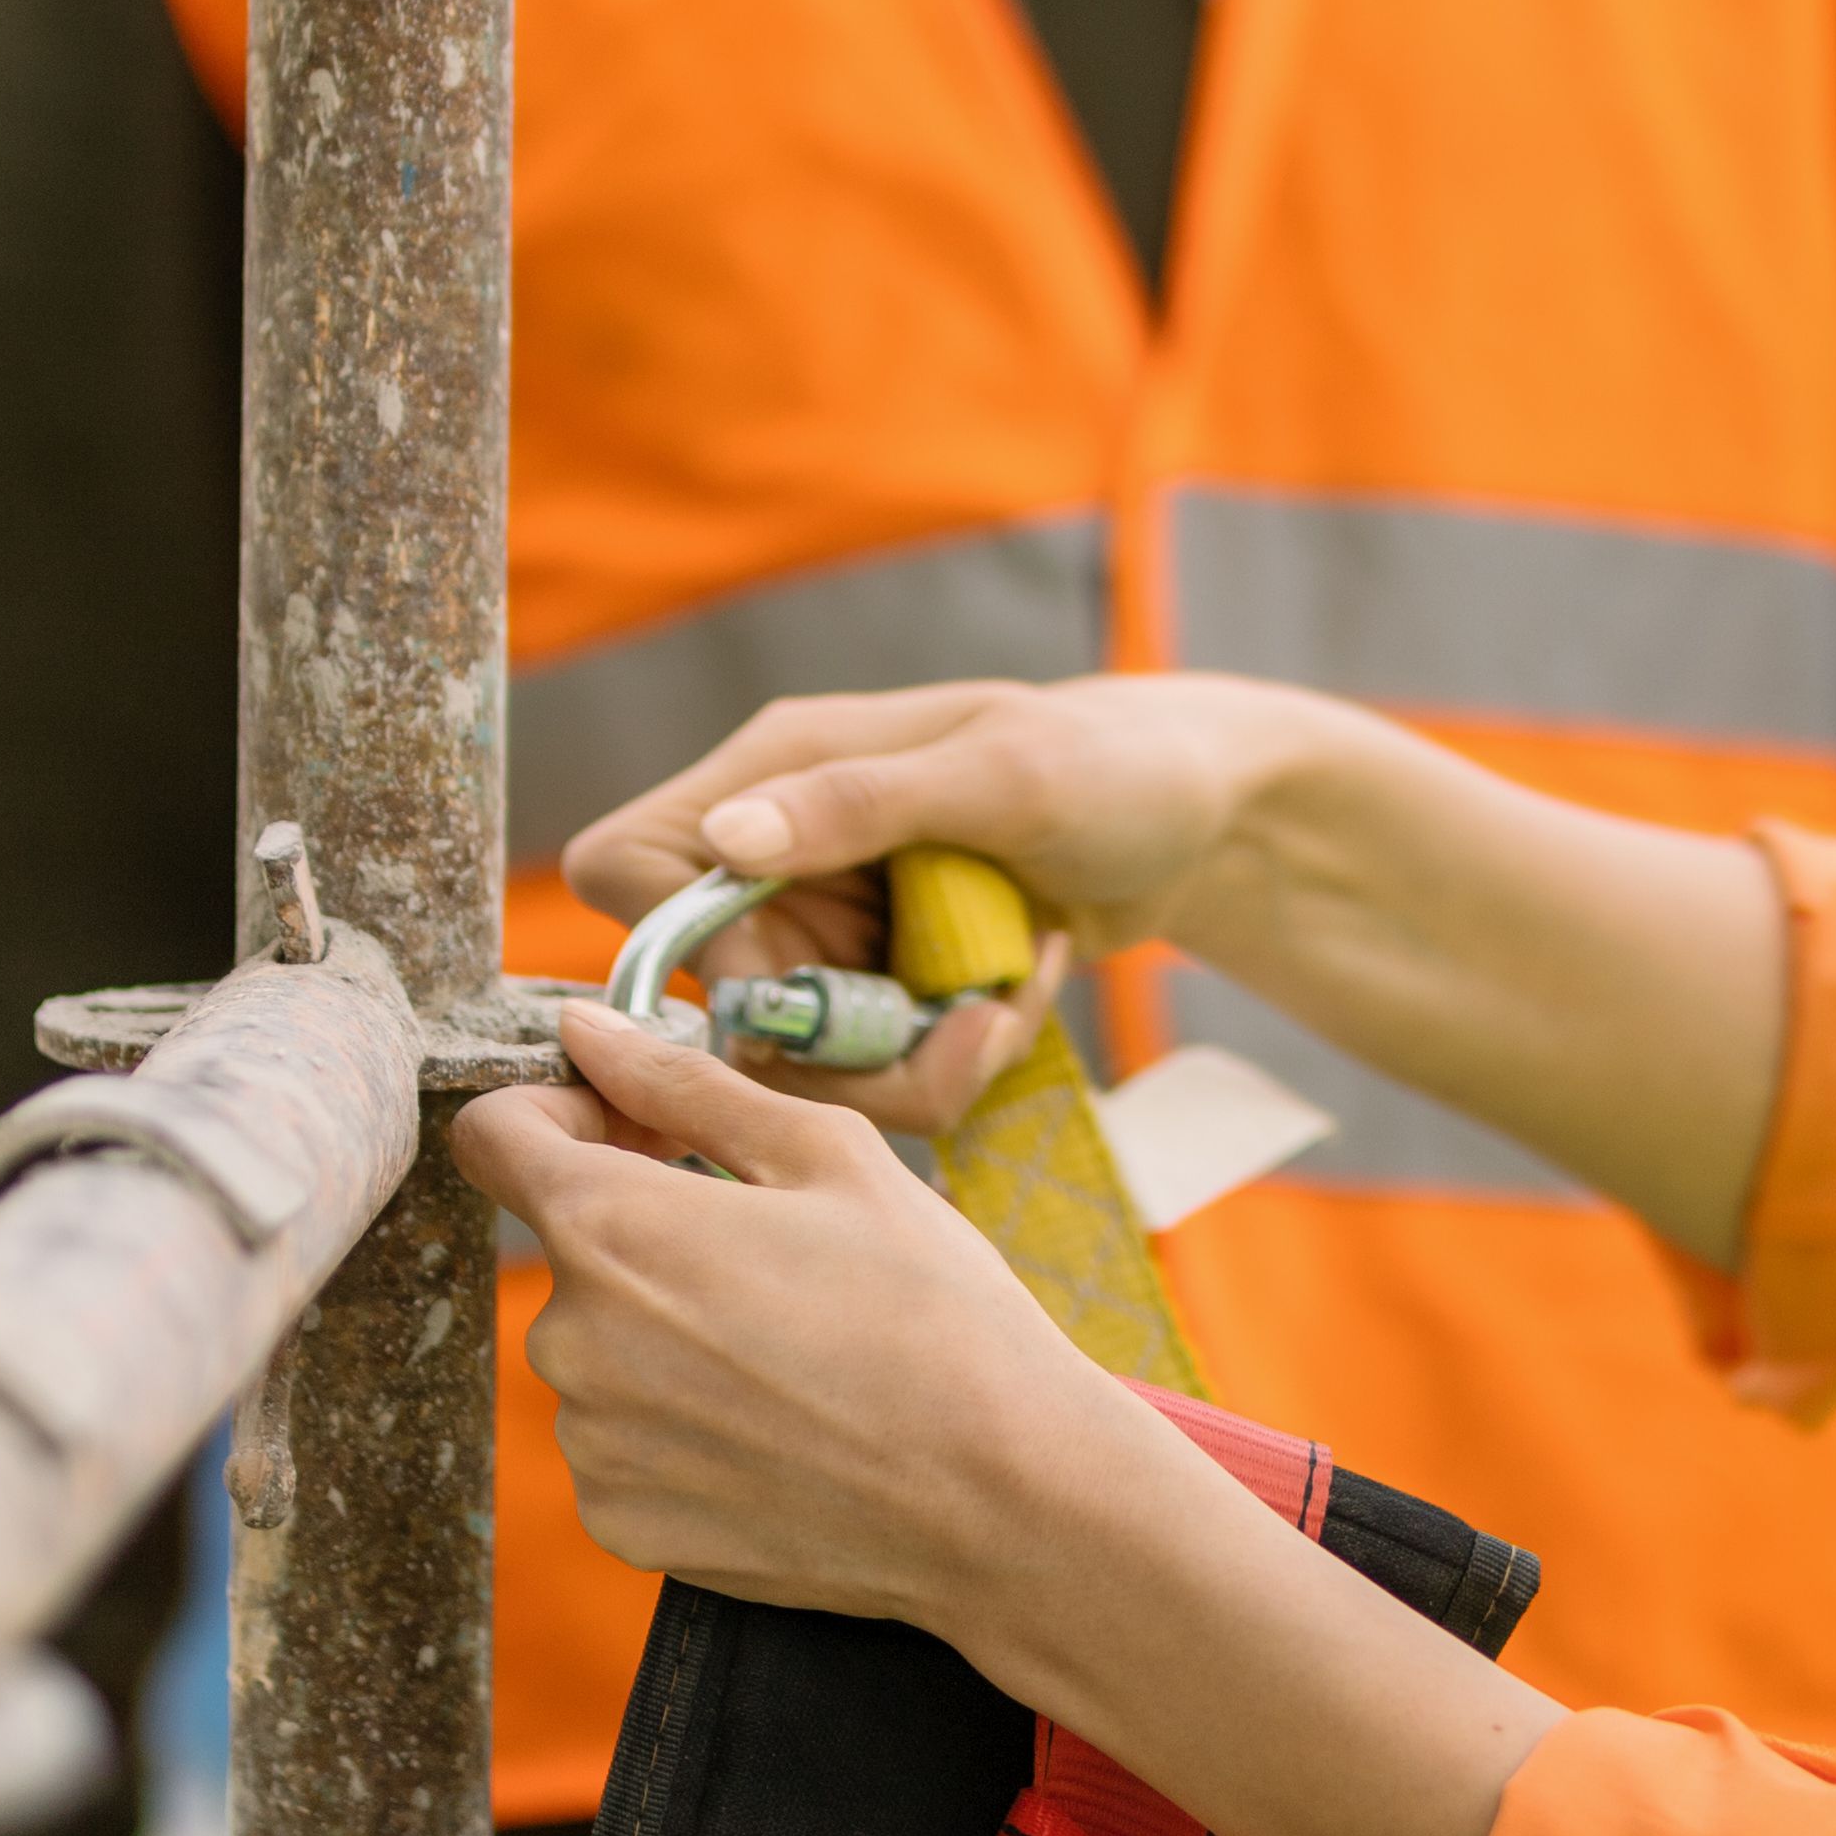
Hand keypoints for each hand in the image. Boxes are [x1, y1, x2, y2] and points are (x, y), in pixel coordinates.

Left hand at [447, 1003, 1195, 1664]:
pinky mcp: (621, 1525)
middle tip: (767, 1250)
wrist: (998, 1495)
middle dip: (643, 1232)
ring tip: (788, 1348)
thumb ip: (682, 1084)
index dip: (561, 1113)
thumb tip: (585, 1031)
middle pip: (568, 1251)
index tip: (641, 1134)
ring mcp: (590, 1445)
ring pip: (599, 1351)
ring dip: (663, 1333)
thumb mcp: (827, 1154)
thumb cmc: (930, 1310)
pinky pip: (621, 1444)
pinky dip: (679, 1426)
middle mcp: (570, 1341)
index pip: (493, 1136)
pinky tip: (775, 1424)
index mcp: (610, 1227)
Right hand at [557, 675, 1370, 1127]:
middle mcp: (782, 854)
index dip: (685, 948)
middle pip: (720, 1004)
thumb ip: (859, 805)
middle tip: (965, 1027)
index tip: (797, 983)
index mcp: (775, 771)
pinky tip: (1020, 993)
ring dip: (914, 1061)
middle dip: (843, 1045)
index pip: (630, 868)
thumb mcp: (1000, 774)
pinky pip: (872, 1073)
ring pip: (799, 1061)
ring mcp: (831, 930)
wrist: (1206, 816)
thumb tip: (721, 840)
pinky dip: (950, 1057)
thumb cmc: (1112, 761)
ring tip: (1012, 997)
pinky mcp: (882, 990)